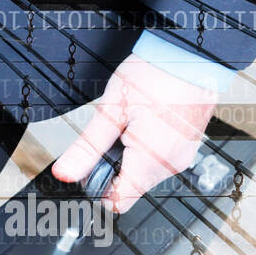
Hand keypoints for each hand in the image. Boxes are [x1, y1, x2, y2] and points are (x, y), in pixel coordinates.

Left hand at [52, 54, 215, 212]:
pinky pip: (157, 159)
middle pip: (128, 187)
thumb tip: (64, 174)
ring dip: (128, 156)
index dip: (97, 188)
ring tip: (130, 123)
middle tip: (111, 133)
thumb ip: (86, 149)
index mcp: (151, 160)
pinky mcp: (187, 145)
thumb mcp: (110, 112)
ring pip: (142, 174)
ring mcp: (182, 155)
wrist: (192, 52)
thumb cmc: (155, 74)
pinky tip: (144, 122)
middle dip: (112, 167)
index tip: (91, 166)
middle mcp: (171, 164)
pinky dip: (144, 148)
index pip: (117, 202)